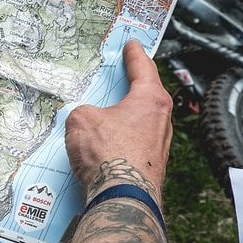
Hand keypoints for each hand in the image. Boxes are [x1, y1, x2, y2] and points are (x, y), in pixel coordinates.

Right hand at [64, 39, 172, 196]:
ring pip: (138, 123)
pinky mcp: (151, 166)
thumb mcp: (81, 118)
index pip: (143, 68)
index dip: (134, 54)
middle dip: (129, 87)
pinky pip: (132, 144)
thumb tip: (87, 119)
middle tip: (118, 77)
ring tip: (101, 117)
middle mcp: (161, 121)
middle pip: (145, 96)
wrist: (120, 197)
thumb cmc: (108, 154)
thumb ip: (84, 110)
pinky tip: (102, 146)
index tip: (133, 45)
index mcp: (151, 100)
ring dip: (122, 118)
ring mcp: (159, 146)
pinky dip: (119, 140)